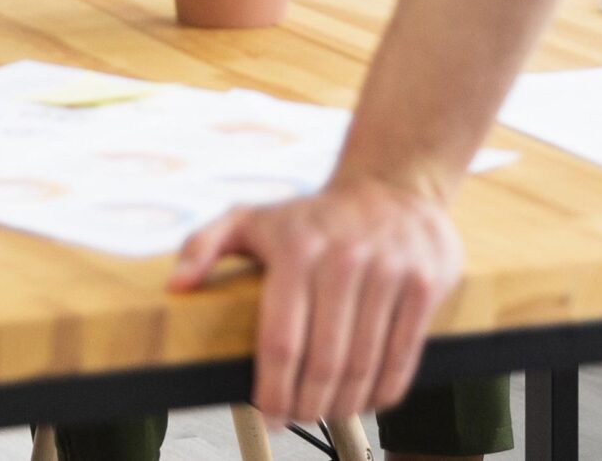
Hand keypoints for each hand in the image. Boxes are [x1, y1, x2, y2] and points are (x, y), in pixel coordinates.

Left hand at [168, 175, 462, 422]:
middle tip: (301, 418)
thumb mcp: (250, 218)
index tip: (270, 417)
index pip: (281, 342)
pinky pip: (405, 354)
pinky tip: (369, 399)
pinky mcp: (424, 281)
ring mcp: (389, 269)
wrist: (393, 182)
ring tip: (331, 414)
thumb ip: (204, 245)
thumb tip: (176, 285)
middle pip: (324, 362)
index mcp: (296, 250)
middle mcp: (344, 258)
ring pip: (364, 365)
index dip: (274, 392)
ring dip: (345, 405)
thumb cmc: (312, 217)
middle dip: (309, 406)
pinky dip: (386, 390)